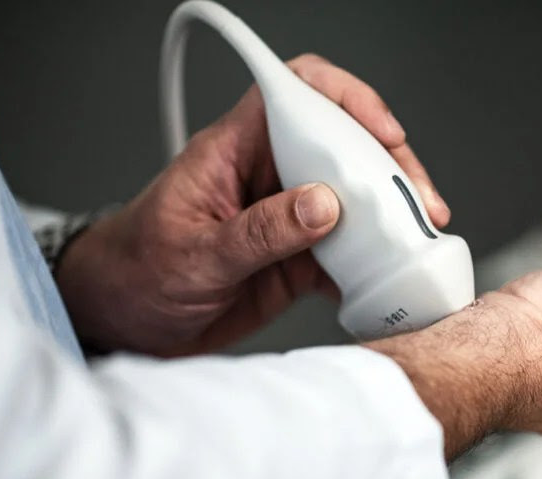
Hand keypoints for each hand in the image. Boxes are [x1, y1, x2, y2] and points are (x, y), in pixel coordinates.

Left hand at [57, 54, 448, 355]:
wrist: (122, 322)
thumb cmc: (136, 271)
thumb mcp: (195, 254)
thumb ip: (259, 231)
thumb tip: (324, 205)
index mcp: (234, 151)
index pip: (296, 93)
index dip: (345, 99)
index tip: (382, 133)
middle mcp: (267, 176)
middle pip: (343, 146)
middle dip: (389, 168)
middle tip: (419, 204)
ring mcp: (287, 217)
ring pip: (356, 200)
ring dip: (389, 219)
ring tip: (415, 242)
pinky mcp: (297, 258)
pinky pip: (348, 252)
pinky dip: (372, 266)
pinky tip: (385, 282)